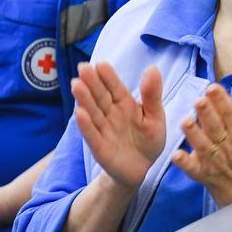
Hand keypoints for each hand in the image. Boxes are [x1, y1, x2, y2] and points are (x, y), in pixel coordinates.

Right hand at [71, 62, 166, 189]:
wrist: (142, 168)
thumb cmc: (148, 139)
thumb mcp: (155, 116)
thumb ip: (152, 95)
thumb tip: (152, 68)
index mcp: (125, 103)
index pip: (115, 87)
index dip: (108, 76)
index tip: (101, 64)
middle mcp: (111, 114)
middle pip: (100, 96)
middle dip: (92, 82)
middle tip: (83, 67)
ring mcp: (103, 129)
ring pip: (93, 112)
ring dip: (84, 99)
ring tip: (76, 84)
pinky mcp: (99, 147)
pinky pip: (92, 135)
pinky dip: (86, 125)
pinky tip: (79, 113)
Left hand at [173, 82, 231, 207]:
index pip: (229, 113)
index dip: (221, 100)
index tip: (212, 88)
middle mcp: (223, 144)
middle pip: (215, 127)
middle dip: (207, 114)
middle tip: (199, 100)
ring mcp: (211, 159)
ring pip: (203, 145)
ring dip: (194, 134)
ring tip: (186, 121)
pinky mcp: (199, 172)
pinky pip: (191, 167)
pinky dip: (184, 162)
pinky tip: (176, 155)